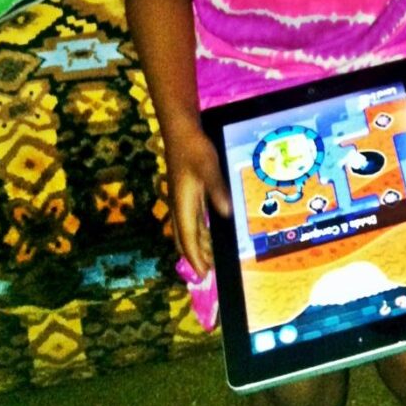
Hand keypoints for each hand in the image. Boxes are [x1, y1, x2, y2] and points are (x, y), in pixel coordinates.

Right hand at [164, 128, 231, 279]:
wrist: (181, 131)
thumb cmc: (194, 149)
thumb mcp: (208, 168)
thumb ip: (217, 190)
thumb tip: (226, 214)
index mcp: (182, 203)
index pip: (187, 237)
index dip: (194, 257)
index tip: (202, 273)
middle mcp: (179, 205)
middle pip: (185, 238)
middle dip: (195, 256)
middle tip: (206, 272)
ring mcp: (182, 199)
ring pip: (188, 229)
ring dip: (197, 245)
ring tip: (209, 259)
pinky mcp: (187, 192)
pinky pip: (192, 219)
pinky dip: (199, 231)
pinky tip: (208, 232)